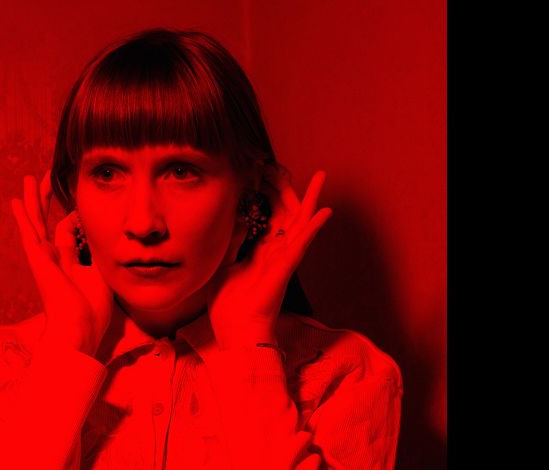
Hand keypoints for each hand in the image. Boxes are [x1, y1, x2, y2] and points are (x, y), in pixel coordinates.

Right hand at [10, 170, 113, 355]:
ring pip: (36, 221)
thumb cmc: (91, 310)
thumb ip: (96, 253)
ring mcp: (43, 257)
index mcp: (68, 263)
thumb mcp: (101, 274)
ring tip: (30, 178)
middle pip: (48, 222)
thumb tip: (97, 232)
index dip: (76, 216)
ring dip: (33, 199)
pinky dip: (22, 216)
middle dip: (47, 200)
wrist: (78, 329)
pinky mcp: (37, 258)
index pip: (69, 231)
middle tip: (46, 179)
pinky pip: (29, 232)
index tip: (83, 206)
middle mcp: (53, 258)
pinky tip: (15, 201)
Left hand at [206, 165, 332, 348]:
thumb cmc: (229, 306)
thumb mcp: (224, 266)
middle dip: (293, 191)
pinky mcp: (285, 269)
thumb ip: (231, 244)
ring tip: (321, 177)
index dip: (268, 197)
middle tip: (299, 169)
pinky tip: (325, 211)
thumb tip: (235, 220)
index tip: (264, 174)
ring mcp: (283, 260)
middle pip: (290, 216)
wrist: (234, 332)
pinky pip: (301, 245)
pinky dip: (313, 227)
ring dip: (310, 200)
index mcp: (261, 253)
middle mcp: (276, 253)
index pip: (270, 219)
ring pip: (301, 224)